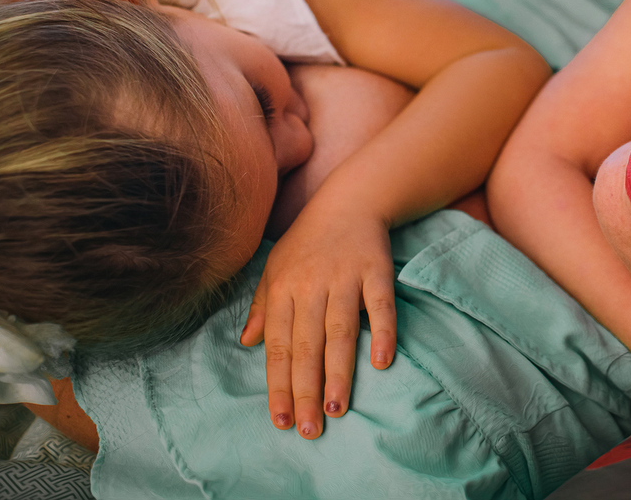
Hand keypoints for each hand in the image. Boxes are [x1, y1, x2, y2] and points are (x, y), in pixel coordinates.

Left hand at [239, 209, 396, 438]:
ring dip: (338, 372)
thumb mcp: (275, 268)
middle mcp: (311, 286)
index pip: (279, 347)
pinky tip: (382, 363)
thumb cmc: (308, 241)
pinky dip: (382, 332)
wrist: (349, 200)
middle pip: (307, 346)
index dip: (278, 385)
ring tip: (336, 409)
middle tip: (308, 430)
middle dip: (305, 390)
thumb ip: (262, 306)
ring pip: (340, 331)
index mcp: (283, 289)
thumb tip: (247, 343)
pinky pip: (380, 305)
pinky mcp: (376, 270)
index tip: (280, 421)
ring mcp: (345, 278)